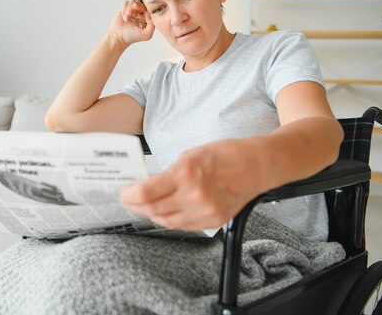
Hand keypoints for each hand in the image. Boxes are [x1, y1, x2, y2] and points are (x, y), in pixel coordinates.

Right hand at [108, 1, 154, 46]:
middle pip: (141, 4)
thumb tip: (148, 12)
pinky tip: (123, 17)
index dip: (145, 10)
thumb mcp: (147, 34)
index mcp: (147, 19)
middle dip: (136, 8)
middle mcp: (140, 14)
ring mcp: (132, 11)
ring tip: (126, 19)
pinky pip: (126, 3)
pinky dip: (124, 9)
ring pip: (133, 2)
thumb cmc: (133, 37)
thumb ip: (152, 24)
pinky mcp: (125, 9)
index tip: (141, 16)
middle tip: (130, 14)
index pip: (149, 9)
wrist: (119, 37)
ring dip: (129, 10)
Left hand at [119, 138, 275, 230]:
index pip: (146, 193)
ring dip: (152, 215)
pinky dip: (170, 220)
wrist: (258, 165)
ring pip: (167, 222)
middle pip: (154, 210)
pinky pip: (184, 226)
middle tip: (129, 201)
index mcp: (186, 174)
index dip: (129, 196)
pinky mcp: (214, 221)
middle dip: (137, 206)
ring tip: (144, 208)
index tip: (123, 193)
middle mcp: (195, 196)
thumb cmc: (226, 154)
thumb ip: (169, 173)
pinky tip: (165, 212)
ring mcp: (206, 212)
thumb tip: (149, 186)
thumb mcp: (190, 155)